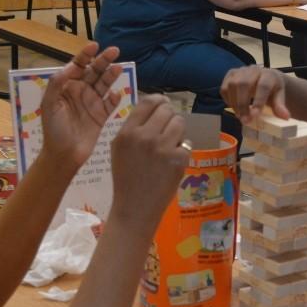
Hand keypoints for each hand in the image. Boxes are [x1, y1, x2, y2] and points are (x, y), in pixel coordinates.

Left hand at [39, 43, 122, 169]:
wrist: (63, 154)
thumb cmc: (53, 128)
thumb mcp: (49, 103)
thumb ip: (57, 82)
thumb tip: (72, 65)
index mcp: (67, 86)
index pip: (78, 66)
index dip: (86, 54)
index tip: (94, 45)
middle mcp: (81, 91)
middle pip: (94, 71)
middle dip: (103, 60)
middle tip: (115, 50)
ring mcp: (93, 103)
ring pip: (104, 84)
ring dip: (111, 75)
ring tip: (119, 67)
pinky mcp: (102, 115)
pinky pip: (111, 103)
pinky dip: (114, 98)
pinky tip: (115, 94)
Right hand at [110, 95, 188, 221]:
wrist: (135, 207)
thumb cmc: (126, 177)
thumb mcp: (119, 148)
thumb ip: (134, 127)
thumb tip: (155, 104)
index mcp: (127, 133)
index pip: (148, 102)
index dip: (159, 100)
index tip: (163, 103)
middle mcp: (145, 137)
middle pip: (167, 110)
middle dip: (169, 116)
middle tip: (167, 127)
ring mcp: (163, 148)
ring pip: (179, 122)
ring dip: (178, 130)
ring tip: (170, 143)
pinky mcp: (178, 159)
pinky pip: (186, 142)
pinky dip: (182, 149)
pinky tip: (173, 159)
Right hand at [220, 65, 290, 122]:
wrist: (266, 78)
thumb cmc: (273, 90)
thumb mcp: (279, 97)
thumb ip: (280, 106)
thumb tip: (285, 117)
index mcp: (268, 75)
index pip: (263, 86)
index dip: (258, 100)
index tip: (255, 115)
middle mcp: (253, 70)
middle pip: (244, 84)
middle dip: (243, 104)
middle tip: (245, 120)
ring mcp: (240, 71)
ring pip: (232, 85)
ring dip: (234, 103)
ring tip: (240, 116)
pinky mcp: (230, 74)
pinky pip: (224, 87)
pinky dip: (227, 100)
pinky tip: (234, 108)